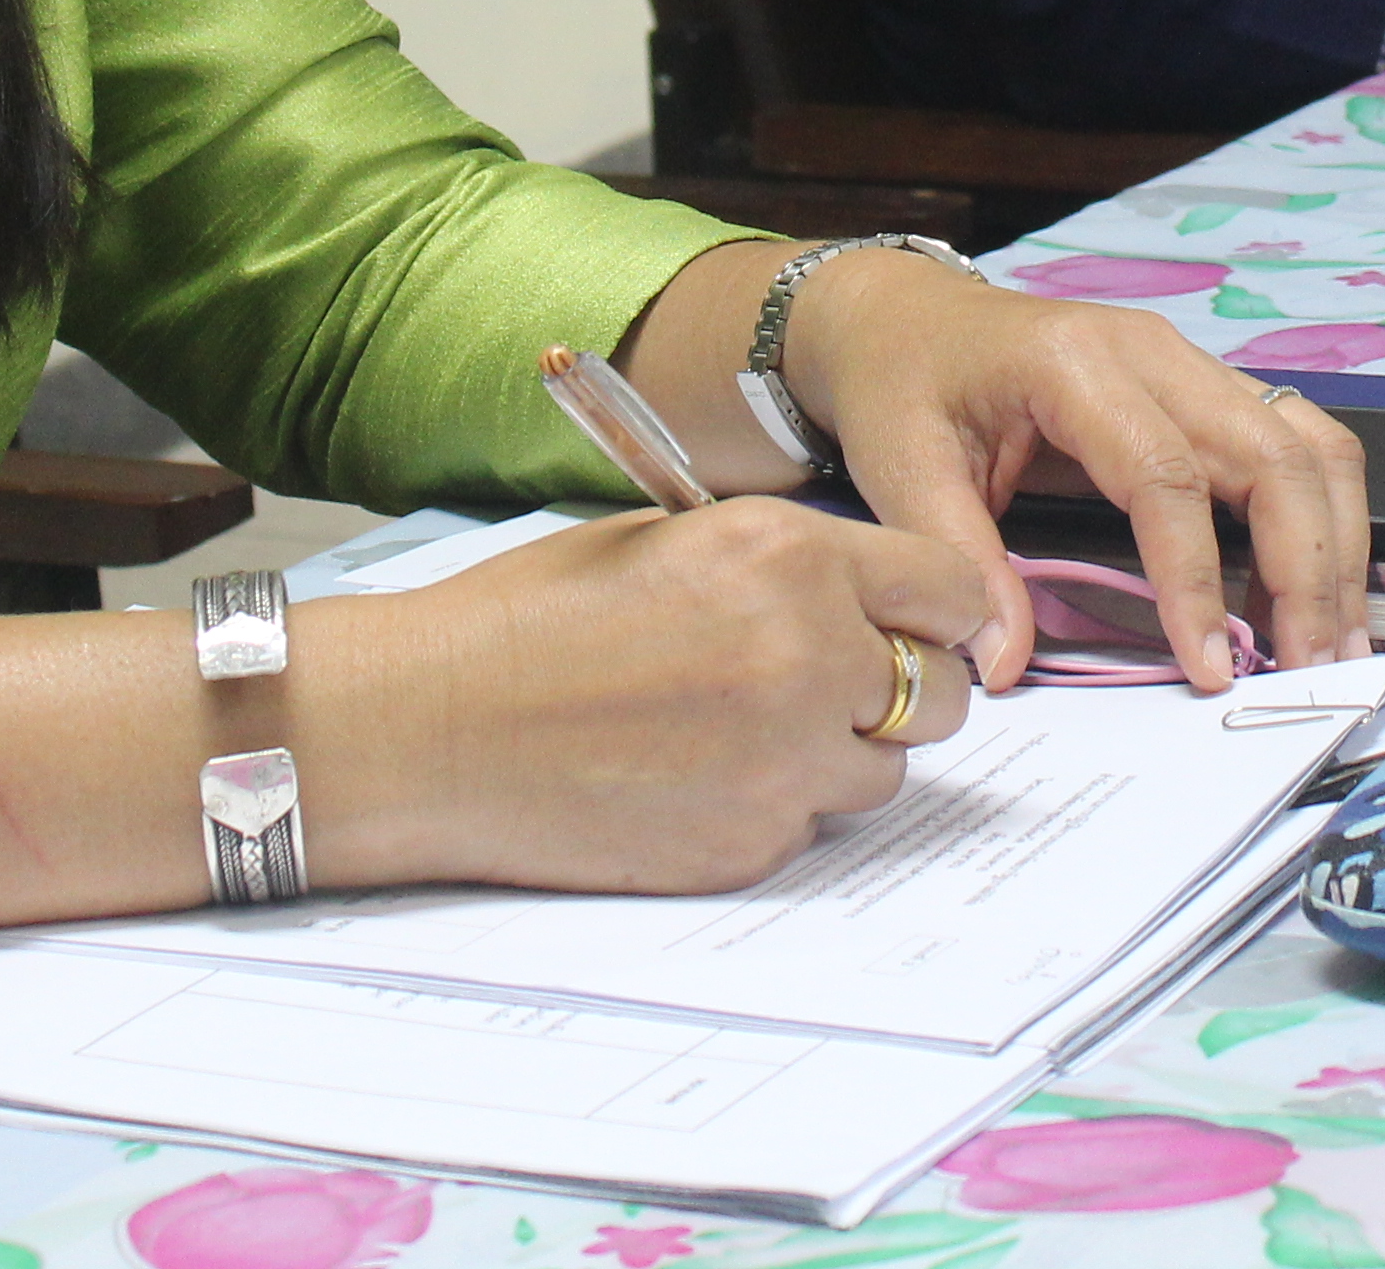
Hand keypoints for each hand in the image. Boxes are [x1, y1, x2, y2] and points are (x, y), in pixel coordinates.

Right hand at [288, 500, 991, 895]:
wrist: (434, 727)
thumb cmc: (530, 620)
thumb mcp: (671, 541)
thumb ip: (783, 567)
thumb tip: (863, 596)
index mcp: (789, 560)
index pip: (951, 590)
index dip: (939, 610)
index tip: (926, 623)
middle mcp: (807, 658)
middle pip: (944, 692)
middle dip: (905, 687)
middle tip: (842, 684)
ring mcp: (784, 763)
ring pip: (885, 769)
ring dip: (841, 752)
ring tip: (747, 731)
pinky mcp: (750, 843)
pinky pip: (810, 825)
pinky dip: (776, 805)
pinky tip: (696, 778)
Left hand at [780, 255, 1370, 693]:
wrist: (904, 315)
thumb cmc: (902, 384)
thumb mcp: (901, 469)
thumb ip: (960, 562)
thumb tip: (1005, 666)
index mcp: (1074, 362)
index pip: (1167, 475)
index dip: (1196, 579)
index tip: (1210, 667)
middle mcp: (1155, 350)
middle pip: (1273, 453)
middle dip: (1307, 567)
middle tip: (1311, 668)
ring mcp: (1191, 363)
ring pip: (1308, 442)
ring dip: (1336, 545)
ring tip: (1334, 643)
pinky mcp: (1207, 387)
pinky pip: (1296, 442)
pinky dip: (1322, 517)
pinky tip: (1315, 591)